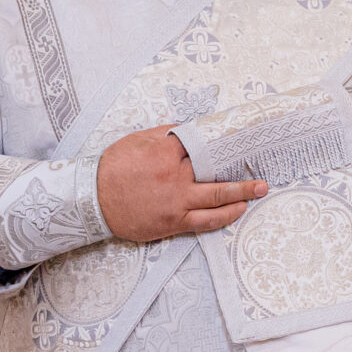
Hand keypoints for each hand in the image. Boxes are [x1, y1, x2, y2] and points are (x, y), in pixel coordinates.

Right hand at [95, 125, 265, 241]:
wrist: (90, 201)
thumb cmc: (111, 169)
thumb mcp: (136, 141)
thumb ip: (165, 134)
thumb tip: (188, 130)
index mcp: (166, 154)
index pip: (202, 145)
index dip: (221, 144)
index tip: (239, 142)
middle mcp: (175, 178)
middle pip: (217, 172)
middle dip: (241, 171)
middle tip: (261, 171)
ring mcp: (176, 202)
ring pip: (217, 198)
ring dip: (242, 194)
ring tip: (259, 190)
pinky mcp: (174, 221)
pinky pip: (205, 221)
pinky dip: (224, 216)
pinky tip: (238, 210)